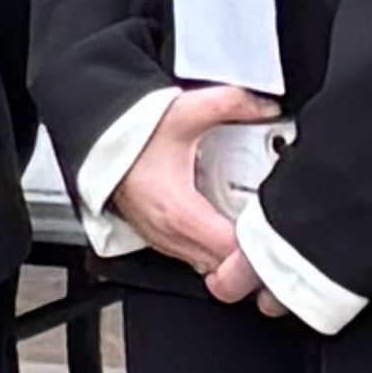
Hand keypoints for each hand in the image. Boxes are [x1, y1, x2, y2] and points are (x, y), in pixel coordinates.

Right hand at [110, 83, 279, 301]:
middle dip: (251, 256)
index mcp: (179, 212)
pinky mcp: (157, 238)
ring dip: (232, 256)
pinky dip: (213, 252)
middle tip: (272, 231)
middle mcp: (169, 235)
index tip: (276, 227)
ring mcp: (161, 240)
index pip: (231, 252)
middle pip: (224, 268)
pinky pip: (193, 259)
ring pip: (209, 268)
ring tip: (253, 232)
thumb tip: (266, 106)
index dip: (260, 245)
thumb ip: (232, 104)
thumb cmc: (131, 134)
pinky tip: (225, 229)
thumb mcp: (185, 112)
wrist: (96, 140)